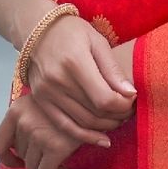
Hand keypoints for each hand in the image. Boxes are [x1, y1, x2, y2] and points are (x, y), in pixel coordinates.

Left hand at [0, 93, 85, 168]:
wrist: (92, 102)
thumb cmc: (66, 105)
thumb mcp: (38, 106)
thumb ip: (24, 123)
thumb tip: (18, 153)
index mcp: (14, 111)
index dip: (7, 159)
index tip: (19, 161)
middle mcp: (23, 122)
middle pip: (20, 157)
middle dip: (34, 158)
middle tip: (50, 154)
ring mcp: (38, 135)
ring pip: (32, 167)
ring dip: (45, 167)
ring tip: (59, 160)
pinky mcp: (54, 147)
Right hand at [26, 15, 135, 140]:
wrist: (36, 29)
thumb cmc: (71, 32)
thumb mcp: (97, 42)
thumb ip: (113, 70)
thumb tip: (131, 94)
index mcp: (74, 63)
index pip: (105, 99)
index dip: (123, 106)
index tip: (132, 101)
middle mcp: (58, 81)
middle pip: (96, 113)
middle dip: (118, 116)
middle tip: (128, 111)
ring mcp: (48, 94)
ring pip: (85, 123)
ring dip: (106, 126)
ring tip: (117, 119)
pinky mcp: (42, 102)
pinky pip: (67, 127)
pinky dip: (87, 137)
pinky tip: (103, 140)